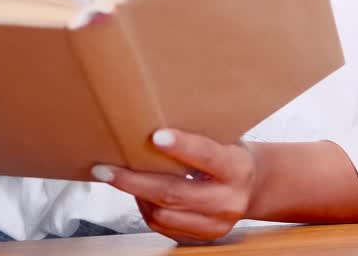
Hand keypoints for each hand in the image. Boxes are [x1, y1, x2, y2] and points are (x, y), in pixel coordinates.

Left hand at [93, 129, 256, 244]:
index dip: (182, 147)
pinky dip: (146, 208)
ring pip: (163, 213)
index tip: (155, 136)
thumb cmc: (229, 153)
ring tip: (121, 178)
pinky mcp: (203, 236)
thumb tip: (150, 120)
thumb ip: (197, 134)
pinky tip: (139, 193)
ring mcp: (216, 224)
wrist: (253, 186)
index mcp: (237, 168)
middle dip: (134, 181)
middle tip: (104, 169)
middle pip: (174, 193)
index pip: (207, 156)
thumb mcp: (224, 138)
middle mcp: (229, 200)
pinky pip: (163, 226)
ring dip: (136, 195)